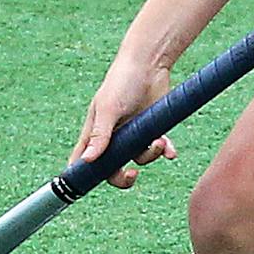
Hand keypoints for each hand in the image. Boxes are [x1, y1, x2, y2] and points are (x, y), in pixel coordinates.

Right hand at [71, 54, 176, 190]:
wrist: (149, 63)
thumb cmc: (121, 82)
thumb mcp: (108, 109)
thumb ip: (99, 135)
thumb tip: (87, 161)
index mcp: (94, 132)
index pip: (82, 160)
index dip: (82, 176)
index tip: (87, 189)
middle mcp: (112, 137)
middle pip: (112, 169)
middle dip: (122, 177)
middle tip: (132, 175)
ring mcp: (132, 134)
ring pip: (139, 159)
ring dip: (150, 155)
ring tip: (158, 142)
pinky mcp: (151, 129)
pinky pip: (158, 148)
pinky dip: (165, 151)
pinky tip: (171, 151)